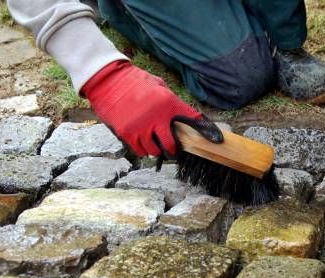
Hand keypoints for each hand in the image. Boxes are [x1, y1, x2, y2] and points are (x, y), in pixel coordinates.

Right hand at [81, 60, 205, 156]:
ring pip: (155, 151)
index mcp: (168, 103)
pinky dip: (143, 150)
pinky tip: (144, 143)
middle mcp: (157, 117)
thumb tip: (187, 117)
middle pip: (172, 145)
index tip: (216, 140)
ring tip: (155, 143)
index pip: (193, 119)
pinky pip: (140, 151)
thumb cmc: (136, 82)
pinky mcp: (127, 133)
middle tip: (174, 150)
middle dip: (174, 150)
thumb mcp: (160, 87)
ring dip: (157, 149)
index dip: (207, 130)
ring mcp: (141, 127)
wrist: (107, 79)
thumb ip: (172, 103)